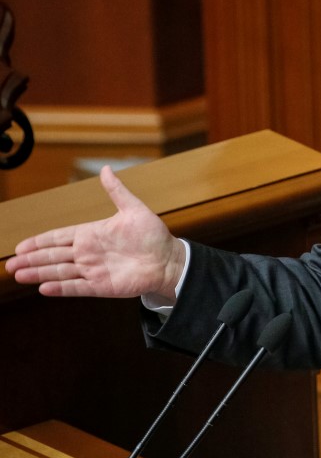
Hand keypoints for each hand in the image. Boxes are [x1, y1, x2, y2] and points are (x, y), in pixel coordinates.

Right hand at [5, 165, 184, 300]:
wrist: (169, 259)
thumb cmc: (153, 235)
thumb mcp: (134, 209)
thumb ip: (117, 191)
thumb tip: (106, 169)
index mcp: (92, 234)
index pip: (59, 237)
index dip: (40, 241)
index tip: (20, 246)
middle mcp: (89, 253)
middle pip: (53, 255)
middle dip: (31, 259)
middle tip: (9, 264)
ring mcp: (94, 270)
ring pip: (60, 272)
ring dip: (39, 273)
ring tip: (18, 275)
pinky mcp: (102, 286)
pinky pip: (77, 287)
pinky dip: (61, 288)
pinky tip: (43, 288)